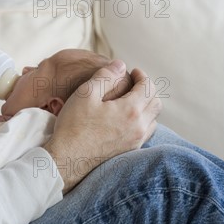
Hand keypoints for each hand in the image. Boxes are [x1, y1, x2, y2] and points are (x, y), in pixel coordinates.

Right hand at [42, 60, 161, 193]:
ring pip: (153, 120)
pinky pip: (145, 133)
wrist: (67, 158)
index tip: (133, 71)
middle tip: (134, 83)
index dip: (142, 76)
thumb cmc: (74, 125)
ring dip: (146, 106)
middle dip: (148, 90)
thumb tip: (120, 64)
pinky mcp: (129, 151)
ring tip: (130, 100)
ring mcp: (135, 141)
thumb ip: (105, 76)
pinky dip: (142, 121)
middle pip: (156, 104)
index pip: (149, 88)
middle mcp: (139, 127)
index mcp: (131, 110)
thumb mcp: (85, 93)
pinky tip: (126, 119)